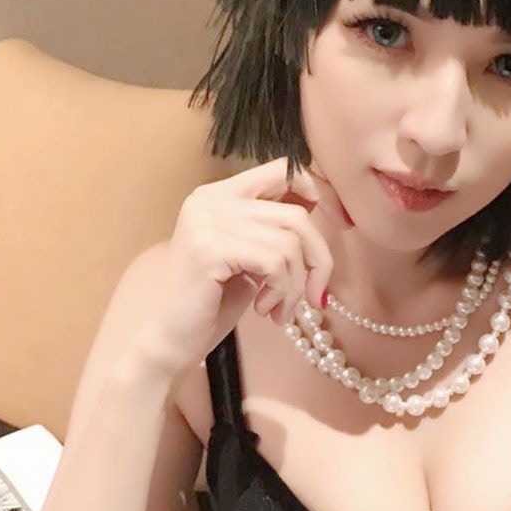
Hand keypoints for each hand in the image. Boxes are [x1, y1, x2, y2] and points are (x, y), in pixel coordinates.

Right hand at [135, 156, 349, 378]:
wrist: (169, 341)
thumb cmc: (213, 302)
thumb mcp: (251, 256)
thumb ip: (275, 227)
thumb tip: (321, 203)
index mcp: (219, 194)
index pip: (284, 169)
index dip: (320, 192)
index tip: (342, 224)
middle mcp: (210, 199)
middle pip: (295, 214)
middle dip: (318, 258)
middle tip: (313, 293)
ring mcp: (207, 222)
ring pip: (290, 241)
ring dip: (295, 284)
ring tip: (280, 308)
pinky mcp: (209, 250)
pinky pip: (274, 262)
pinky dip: (282, 290)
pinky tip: (266, 310)